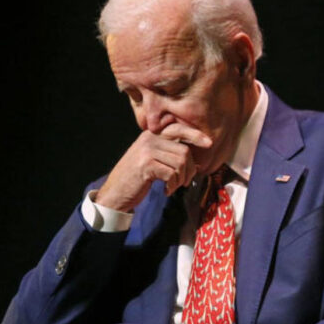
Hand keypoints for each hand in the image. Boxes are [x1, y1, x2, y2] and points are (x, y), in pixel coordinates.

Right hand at [95, 123, 211, 211]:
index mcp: (150, 136)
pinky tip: (166, 190)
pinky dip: (173, 185)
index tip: (209, 143)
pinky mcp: (147, 165)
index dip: (195, 135)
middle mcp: (149, 139)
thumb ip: (167, 155)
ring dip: (181, 180)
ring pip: (181, 163)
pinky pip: (172, 174)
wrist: (114, 193)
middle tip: (186, 181)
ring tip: (173, 186)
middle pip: (184, 151)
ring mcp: (147, 151)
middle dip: (190, 169)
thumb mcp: (150, 160)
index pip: (177, 129)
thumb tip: (195, 161)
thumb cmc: (135, 179)